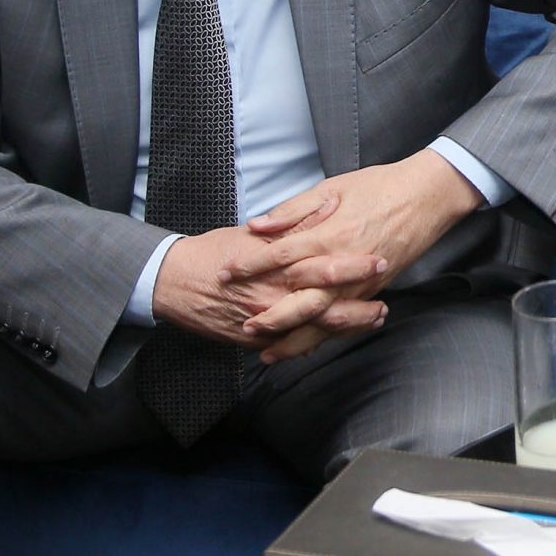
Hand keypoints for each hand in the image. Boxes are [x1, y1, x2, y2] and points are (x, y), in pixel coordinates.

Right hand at [148, 204, 385, 349]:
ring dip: (346, 327)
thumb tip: (328, 211)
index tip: (381, 261)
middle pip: (327, 306)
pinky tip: (338, 335)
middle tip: (384, 305)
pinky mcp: (255, 342)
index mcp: (276, 265)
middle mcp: (273, 297)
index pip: (325, 266)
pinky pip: (292, 344)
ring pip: (314, 331)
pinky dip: (317, 340)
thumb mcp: (254, 232)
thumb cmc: (213, 251)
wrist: (171, 282)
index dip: (355, 267)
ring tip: (373, 318)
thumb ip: (292, 223)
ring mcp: (265, 323)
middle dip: (359, 308)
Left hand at [223, 149, 483, 361]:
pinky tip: (305, 345)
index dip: (250, 265)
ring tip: (268, 352)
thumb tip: (257, 225)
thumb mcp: (332, 188)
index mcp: (330, 234)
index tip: (225, 274)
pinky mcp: (374, 289)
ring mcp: (361, 282)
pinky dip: (323, 336)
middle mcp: (344, 264)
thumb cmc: (379, 186)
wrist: (428, 196)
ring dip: (294, 339)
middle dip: (270, 315)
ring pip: (323, 320)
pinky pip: (344, 320)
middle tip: (243, 324)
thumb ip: (293, 210)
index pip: (281, 255)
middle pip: (301, 299)